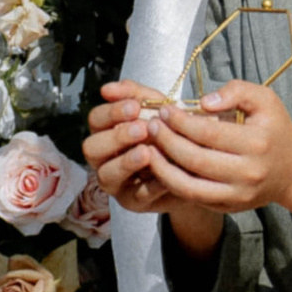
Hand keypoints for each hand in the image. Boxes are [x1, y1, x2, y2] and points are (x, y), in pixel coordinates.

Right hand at [84, 80, 178, 214]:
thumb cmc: (172, 131)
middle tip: (142, 128)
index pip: (96, 120)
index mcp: (106, 131)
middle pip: (92, 148)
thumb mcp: (158, 108)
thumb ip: (137, 95)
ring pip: (107, 174)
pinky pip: (137, 195)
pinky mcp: (133, 202)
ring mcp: (116, 182)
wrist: (199, 163)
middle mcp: (104, 158)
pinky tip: (165, 173)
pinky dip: (151, 183)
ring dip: (126, 162)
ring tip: (147, 152)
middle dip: (116, 137)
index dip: (112, 112)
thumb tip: (107, 89)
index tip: (135, 106)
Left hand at [142, 81, 291, 213]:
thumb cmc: (274, 128)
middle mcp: (248, 172)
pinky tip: (162, 167)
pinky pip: (193, 197)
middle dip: (166, 142)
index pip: (208, 132)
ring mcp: (238, 194)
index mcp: (257, 142)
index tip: (164, 110)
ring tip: (148, 150)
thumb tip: (203, 103)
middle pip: (194, 159)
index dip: (180, 121)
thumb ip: (236, 91)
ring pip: (189, 185)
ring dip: (162, 168)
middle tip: (151, 127)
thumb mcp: (265, 99)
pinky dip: (172, 183)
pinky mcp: (229, 207)